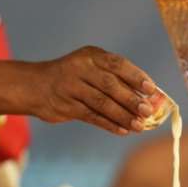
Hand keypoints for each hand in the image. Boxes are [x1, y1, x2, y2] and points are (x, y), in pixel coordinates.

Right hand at [36, 46, 158, 134]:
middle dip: (131, 99)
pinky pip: (92, 116)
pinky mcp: (65, 106)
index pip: (117, 64)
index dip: (136, 76)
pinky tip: (122, 130)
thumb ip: (114, 78)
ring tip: (139, 126)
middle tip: (147, 111)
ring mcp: (71, 87)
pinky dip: (109, 124)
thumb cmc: (72, 78)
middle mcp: (80, 69)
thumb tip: (147, 97)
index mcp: (91, 55)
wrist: (35, 86)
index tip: (151, 89)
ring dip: (122, 116)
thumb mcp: (90, 67)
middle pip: (110, 85)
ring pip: (101, 103)